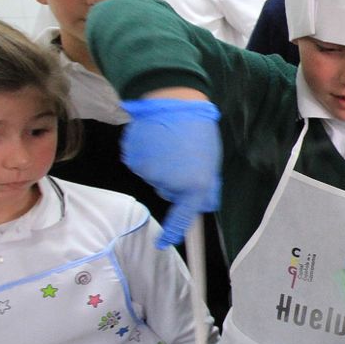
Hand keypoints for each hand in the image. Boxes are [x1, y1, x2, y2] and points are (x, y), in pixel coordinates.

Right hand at [120, 98, 221, 247]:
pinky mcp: (134, 160)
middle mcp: (170, 182)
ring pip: (154, 177)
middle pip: (167, 191)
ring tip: (169, 143)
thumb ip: (206, 185)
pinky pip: (140, 165)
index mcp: (195, 184)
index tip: (165, 243)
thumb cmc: (197, 129)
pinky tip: (154, 140)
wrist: (173, 100)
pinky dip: (146, 156)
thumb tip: (204, 205)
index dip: (174, 231)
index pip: (184, 216)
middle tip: (183, 155)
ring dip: (161, 165)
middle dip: (174, 179)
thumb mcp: (210, 160)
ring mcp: (149, 171)